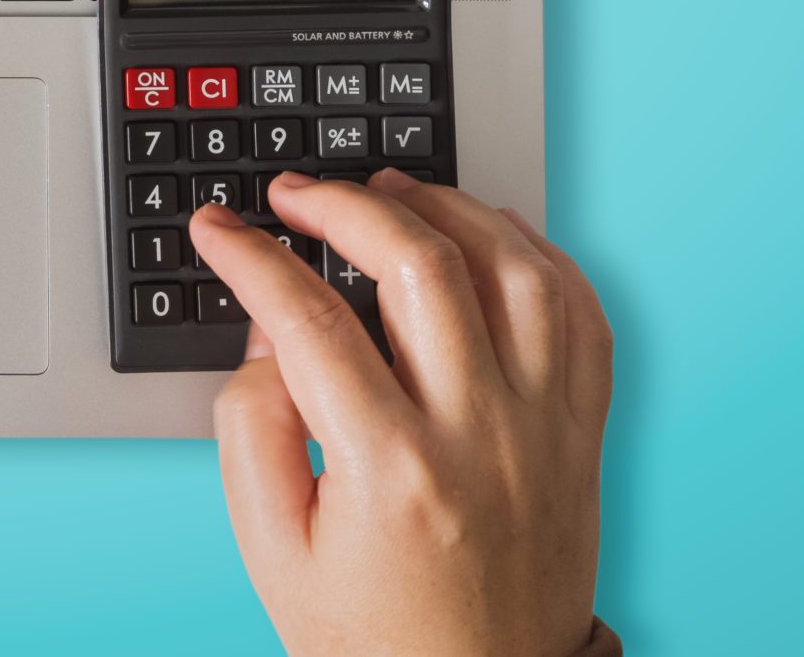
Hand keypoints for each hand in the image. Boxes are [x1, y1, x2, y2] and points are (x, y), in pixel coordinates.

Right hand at [190, 169, 611, 656]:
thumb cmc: (377, 641)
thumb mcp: (273, 550)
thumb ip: (254, 430)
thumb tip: (271, 335)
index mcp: (392, 471)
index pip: (310, 320)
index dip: (253, 258)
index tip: (221, 230)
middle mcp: (481, 438)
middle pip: (421, 266)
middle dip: (345, 205)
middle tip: (297, 195)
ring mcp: (543, 432)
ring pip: (514, 270)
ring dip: (448, 208)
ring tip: (391, 192)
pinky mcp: (582, 437)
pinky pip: (582, 317)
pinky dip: (539, 256)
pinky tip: (489, 235)